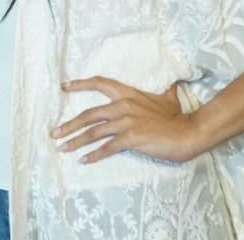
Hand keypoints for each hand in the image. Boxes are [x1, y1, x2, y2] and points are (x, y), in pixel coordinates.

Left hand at [51, 76, 199, 163]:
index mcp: (128, 94)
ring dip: (76, 141)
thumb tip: (172, 84)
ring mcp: (126, 122)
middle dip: (69, 124)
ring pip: (94, 132)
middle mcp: (123, 105)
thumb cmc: (177, 117)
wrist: (189, 131)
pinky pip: (107, 147)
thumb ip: (164, 91)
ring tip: (63, 148)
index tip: (64, 87)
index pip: (100, 83)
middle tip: (55, 133)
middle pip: (89, 114)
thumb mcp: (168, 98)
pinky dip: (94, 154)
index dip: (80, 84)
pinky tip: (84, 160)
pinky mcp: (131, 138)